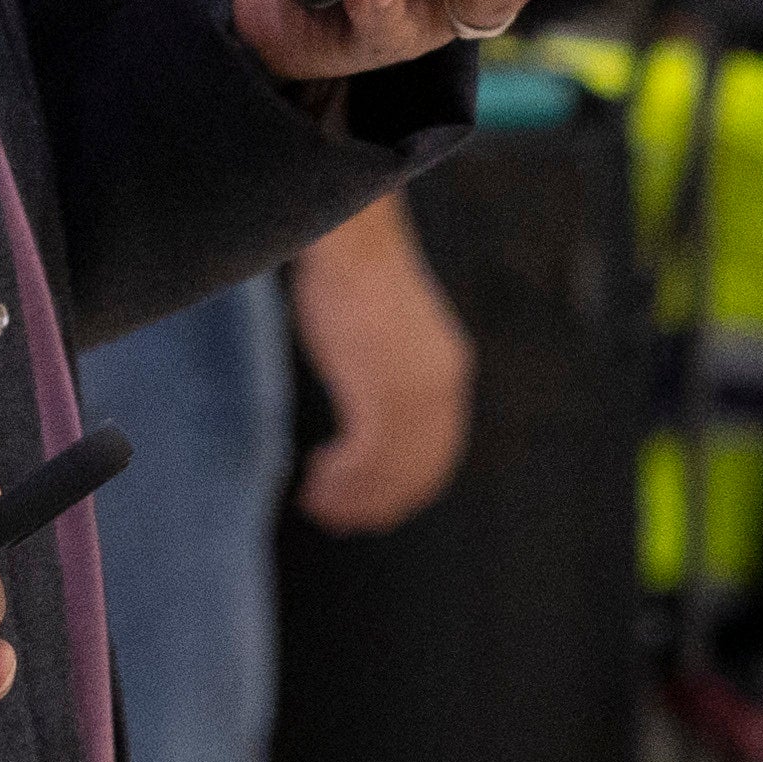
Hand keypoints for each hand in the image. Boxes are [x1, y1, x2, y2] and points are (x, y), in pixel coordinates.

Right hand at [285, 200, 473, 534]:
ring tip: (319, 503)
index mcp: (447, 373)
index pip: (435, 452)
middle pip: (415, 471)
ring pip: (388, 471)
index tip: (368, 505)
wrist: (349, 244)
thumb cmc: (353, 278)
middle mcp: (442, 389)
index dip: (402, 487)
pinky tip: (315, 477)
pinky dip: (343, 479)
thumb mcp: (384, 333)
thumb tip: (366, 404)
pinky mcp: (384, 393)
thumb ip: (386, 373)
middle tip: (337, 517)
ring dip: (352, 495)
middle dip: (376, 502)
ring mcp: (414, 394)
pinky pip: (366, 459)